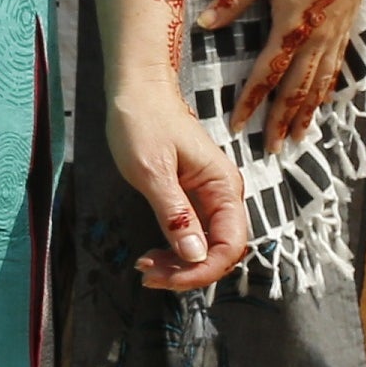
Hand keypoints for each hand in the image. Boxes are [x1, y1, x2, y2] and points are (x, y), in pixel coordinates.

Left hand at [99, 0, 250, 292]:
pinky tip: (153, 253)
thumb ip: (175, 214)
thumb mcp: (152, 171)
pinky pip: (193, 232)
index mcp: (223, 186)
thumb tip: (195, 256)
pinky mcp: (192, 195)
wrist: (136, 89)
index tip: (166, 278)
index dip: (202, 270)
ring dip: (180, 264)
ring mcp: (209, 196)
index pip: (229, 245)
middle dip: (188, 271)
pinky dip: (175, 248)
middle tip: (147, 274)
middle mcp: (223, 194)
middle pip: (219, 250)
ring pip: (205, 245)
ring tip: (145, 266)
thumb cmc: (142, 121)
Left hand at [195, 0, 365, 152]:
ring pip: (318, 87)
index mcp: (291, 29)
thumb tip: (203, 24)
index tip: (238, 125)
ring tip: (297, 140)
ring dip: (306, 115)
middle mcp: (315, 41)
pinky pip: (334, 72)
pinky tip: (321, 106)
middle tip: (271, 149)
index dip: (251, 102)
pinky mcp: (345, 33)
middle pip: (295, 91)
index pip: (266, 74)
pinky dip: (325, 94)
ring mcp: (333, 40)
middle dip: (281, 122)